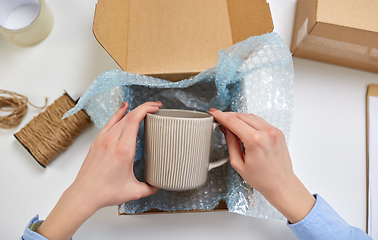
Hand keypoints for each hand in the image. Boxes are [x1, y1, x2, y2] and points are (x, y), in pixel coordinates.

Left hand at [37, 101, 161, 239]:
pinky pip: (109, 123)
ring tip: (143, 108)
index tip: (156, 107)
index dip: (146, 109)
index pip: (134, 119)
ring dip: (132, 111)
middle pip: (129, 115)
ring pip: (119, 118)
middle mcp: (112, 141)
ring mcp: (103, 140)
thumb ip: (150, 188)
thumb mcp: (134, 192)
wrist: (84, 195)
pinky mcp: (97, 142)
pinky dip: (118, 114)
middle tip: (155, 108)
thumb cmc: (105, 192)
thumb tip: (159, 184)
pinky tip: (123, 110)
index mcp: (124, 149)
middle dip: (144, 108)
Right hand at [209, 109, 314, 222]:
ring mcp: (274, 131)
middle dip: (229, 116)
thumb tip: (225, 129)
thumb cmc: (262, 179)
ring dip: (239, 118)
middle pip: (242, 116)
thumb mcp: (238, 164)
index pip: (233, 121)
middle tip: (220, 119)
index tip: (214, 113)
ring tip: (231, 125)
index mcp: (255, 141)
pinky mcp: (278, 132)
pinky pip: (260, 121)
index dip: (221, 116)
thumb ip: (230, 143)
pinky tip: (244, 128)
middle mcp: (266, 133)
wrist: (281, 185)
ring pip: (251, 116)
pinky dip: (250, 121)